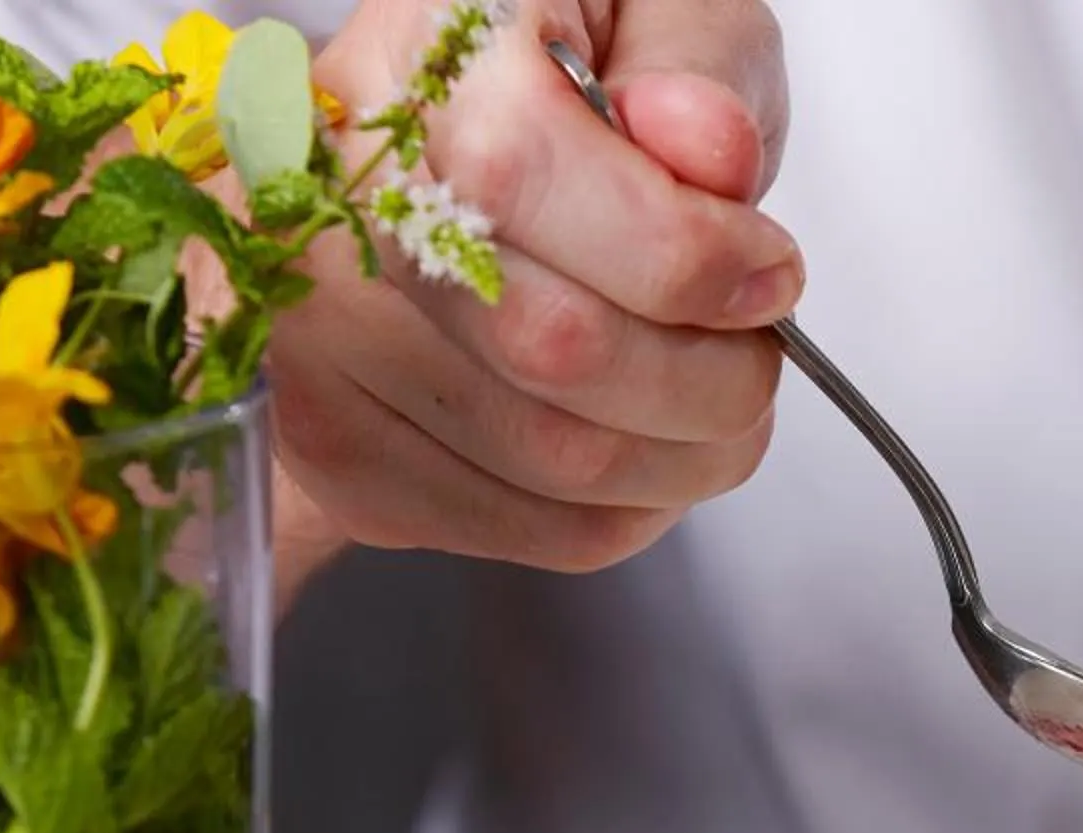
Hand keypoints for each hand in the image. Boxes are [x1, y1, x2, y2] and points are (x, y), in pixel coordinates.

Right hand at [268, 0, 795, 588]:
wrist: (443, 161)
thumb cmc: (576, 79)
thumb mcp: (662, 11)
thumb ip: (695, 60)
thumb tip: (700, 148)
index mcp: (409, 55)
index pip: (517, 174)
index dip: (680, 251)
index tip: (766, 268)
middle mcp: (325, 197)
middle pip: (548, 344)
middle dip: (710, 374)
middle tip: (754, 350)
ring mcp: (315, 337)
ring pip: (555, 458)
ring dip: (690, 454)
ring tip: (716, 397)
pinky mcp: (343, 449)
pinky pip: (529, 530)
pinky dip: (634, 508)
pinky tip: (648, 443)